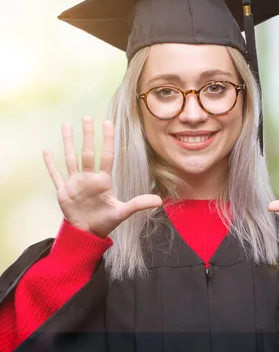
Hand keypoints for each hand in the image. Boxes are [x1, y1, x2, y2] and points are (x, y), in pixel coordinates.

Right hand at [43, 116, 162, 237]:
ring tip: (66, 125)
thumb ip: (138, 204)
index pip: (107, 156)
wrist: (87, 233)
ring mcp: (75, 182)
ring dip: (68, 142)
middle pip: (88, 152)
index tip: (107, 123)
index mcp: (103, 180)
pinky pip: (56, 174)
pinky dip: (50, 164)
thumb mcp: (123, 212)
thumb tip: (160, 201)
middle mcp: (89, 178)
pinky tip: (46, 151)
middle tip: (87, 117)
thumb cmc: (106, 221)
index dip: (108, 140)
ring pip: (70, 158)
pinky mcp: (63, 190)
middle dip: (87, 135)